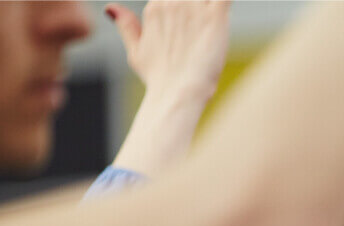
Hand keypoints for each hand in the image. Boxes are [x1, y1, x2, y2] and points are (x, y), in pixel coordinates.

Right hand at [106, 1, 229, 100]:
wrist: (178, 92)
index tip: (190, 35)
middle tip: (201, 35)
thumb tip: (110, 8)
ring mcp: (194, 8)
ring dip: (211, 7)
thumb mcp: (136, 52)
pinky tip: (224, 12)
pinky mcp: (216, 17)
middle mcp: (172, 2)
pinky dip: (227, 1)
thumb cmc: (159, 78)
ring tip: (209, 29)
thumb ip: (127, 26)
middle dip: (199, 9)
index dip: (187, 11)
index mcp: (155, 8)